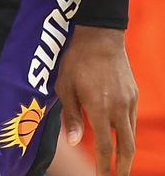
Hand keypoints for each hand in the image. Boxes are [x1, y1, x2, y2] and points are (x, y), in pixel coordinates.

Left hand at [56, 26, 136, 175]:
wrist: (100, 35)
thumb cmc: (77, 60)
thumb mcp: (66, 87)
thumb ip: (72, 117)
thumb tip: (76, 143)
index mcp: (100, 109)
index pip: (106, 147)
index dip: (104, 167)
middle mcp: (118, 108)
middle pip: (126, 147)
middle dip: (122, 167)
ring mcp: (129, 100)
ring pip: (131, 134)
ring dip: (126, 150)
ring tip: (119, 161)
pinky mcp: (134, 93)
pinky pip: (131, 118)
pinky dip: (126, 130)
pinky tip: (120, 133)